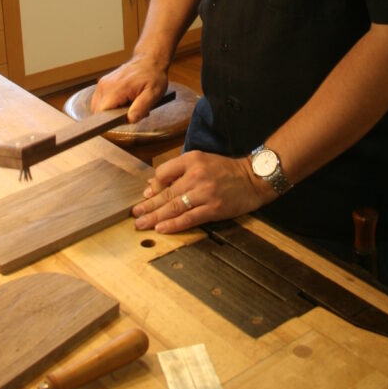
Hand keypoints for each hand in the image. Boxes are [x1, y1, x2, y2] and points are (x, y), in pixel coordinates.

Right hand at [90, 55, 167, 122]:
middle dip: (113, 117)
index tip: (126, 117)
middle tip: (131, 111)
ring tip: (128, 105)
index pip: (102, 113)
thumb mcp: (153, 94)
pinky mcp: (103, 83)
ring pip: (98, 107)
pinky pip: (100, 101)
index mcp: (116, 88)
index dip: (112, 121)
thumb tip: (130, 119)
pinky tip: (123, 101)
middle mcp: (104, 85)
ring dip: (111, 111)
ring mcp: (102, 83)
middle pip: (98, 112)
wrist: (149, 60)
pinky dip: (109, 105)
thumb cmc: (153, 76)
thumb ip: (141, 107)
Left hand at [131, 150, 276, 233]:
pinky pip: (189, 218)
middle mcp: (197, 175)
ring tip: (141, 224)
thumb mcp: (202, 161)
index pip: (164, 172)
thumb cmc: (226, 170)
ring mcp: (205, 193)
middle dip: (148, 205)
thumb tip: (154, 185)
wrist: (253, 178)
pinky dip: (173, 224)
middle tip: (134, 214)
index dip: (153, 185)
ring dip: (155, 217)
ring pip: (174, 207)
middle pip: (166, 193)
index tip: (146, 195)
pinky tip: (161, 229)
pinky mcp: (213, 208)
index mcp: (192, 160)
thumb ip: (180, 170)